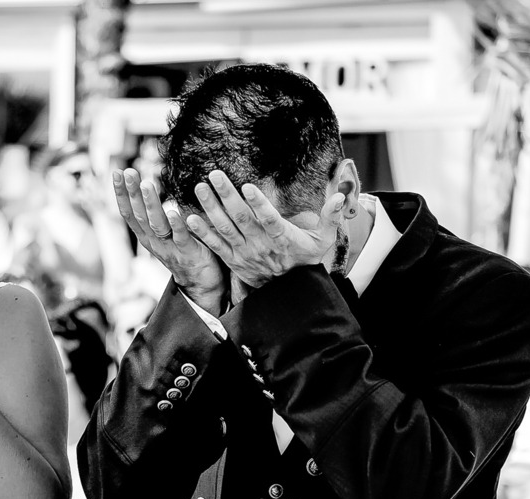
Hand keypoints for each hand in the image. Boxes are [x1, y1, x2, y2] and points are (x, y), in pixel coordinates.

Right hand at [111, 168, 225, 315]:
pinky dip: (176, 225)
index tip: (117, 172)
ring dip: (150, 204)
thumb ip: (157, 215)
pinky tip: (173, 210)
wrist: (202, 285)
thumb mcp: (165, 233)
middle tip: (128, 172)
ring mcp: (170, 248)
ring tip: (145, 184)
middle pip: (139, 215)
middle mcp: (153, 242)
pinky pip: (181, 238)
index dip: (121, 193)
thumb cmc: (184, 252)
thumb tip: (148, 187)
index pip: (128, 212)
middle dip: (132, 193)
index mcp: (147, 236)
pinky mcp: (188, 254)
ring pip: (156, 224)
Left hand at [186, 170, 345, 287]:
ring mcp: (244, 253)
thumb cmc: (305, 259)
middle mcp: (260, 245)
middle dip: (226, 195)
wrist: (288, 292)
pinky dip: (202, 232)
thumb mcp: (324, 241)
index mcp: (282, 238)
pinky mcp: (232, 260)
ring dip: (211, 207)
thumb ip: (332, 217)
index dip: (258, 204)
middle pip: (241, 218)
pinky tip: (188, 218)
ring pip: (225, 228)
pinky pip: (215, 245)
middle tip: (213, 174)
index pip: (269, 219)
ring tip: (200, 187)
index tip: (247, 187)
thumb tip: (341, 195)